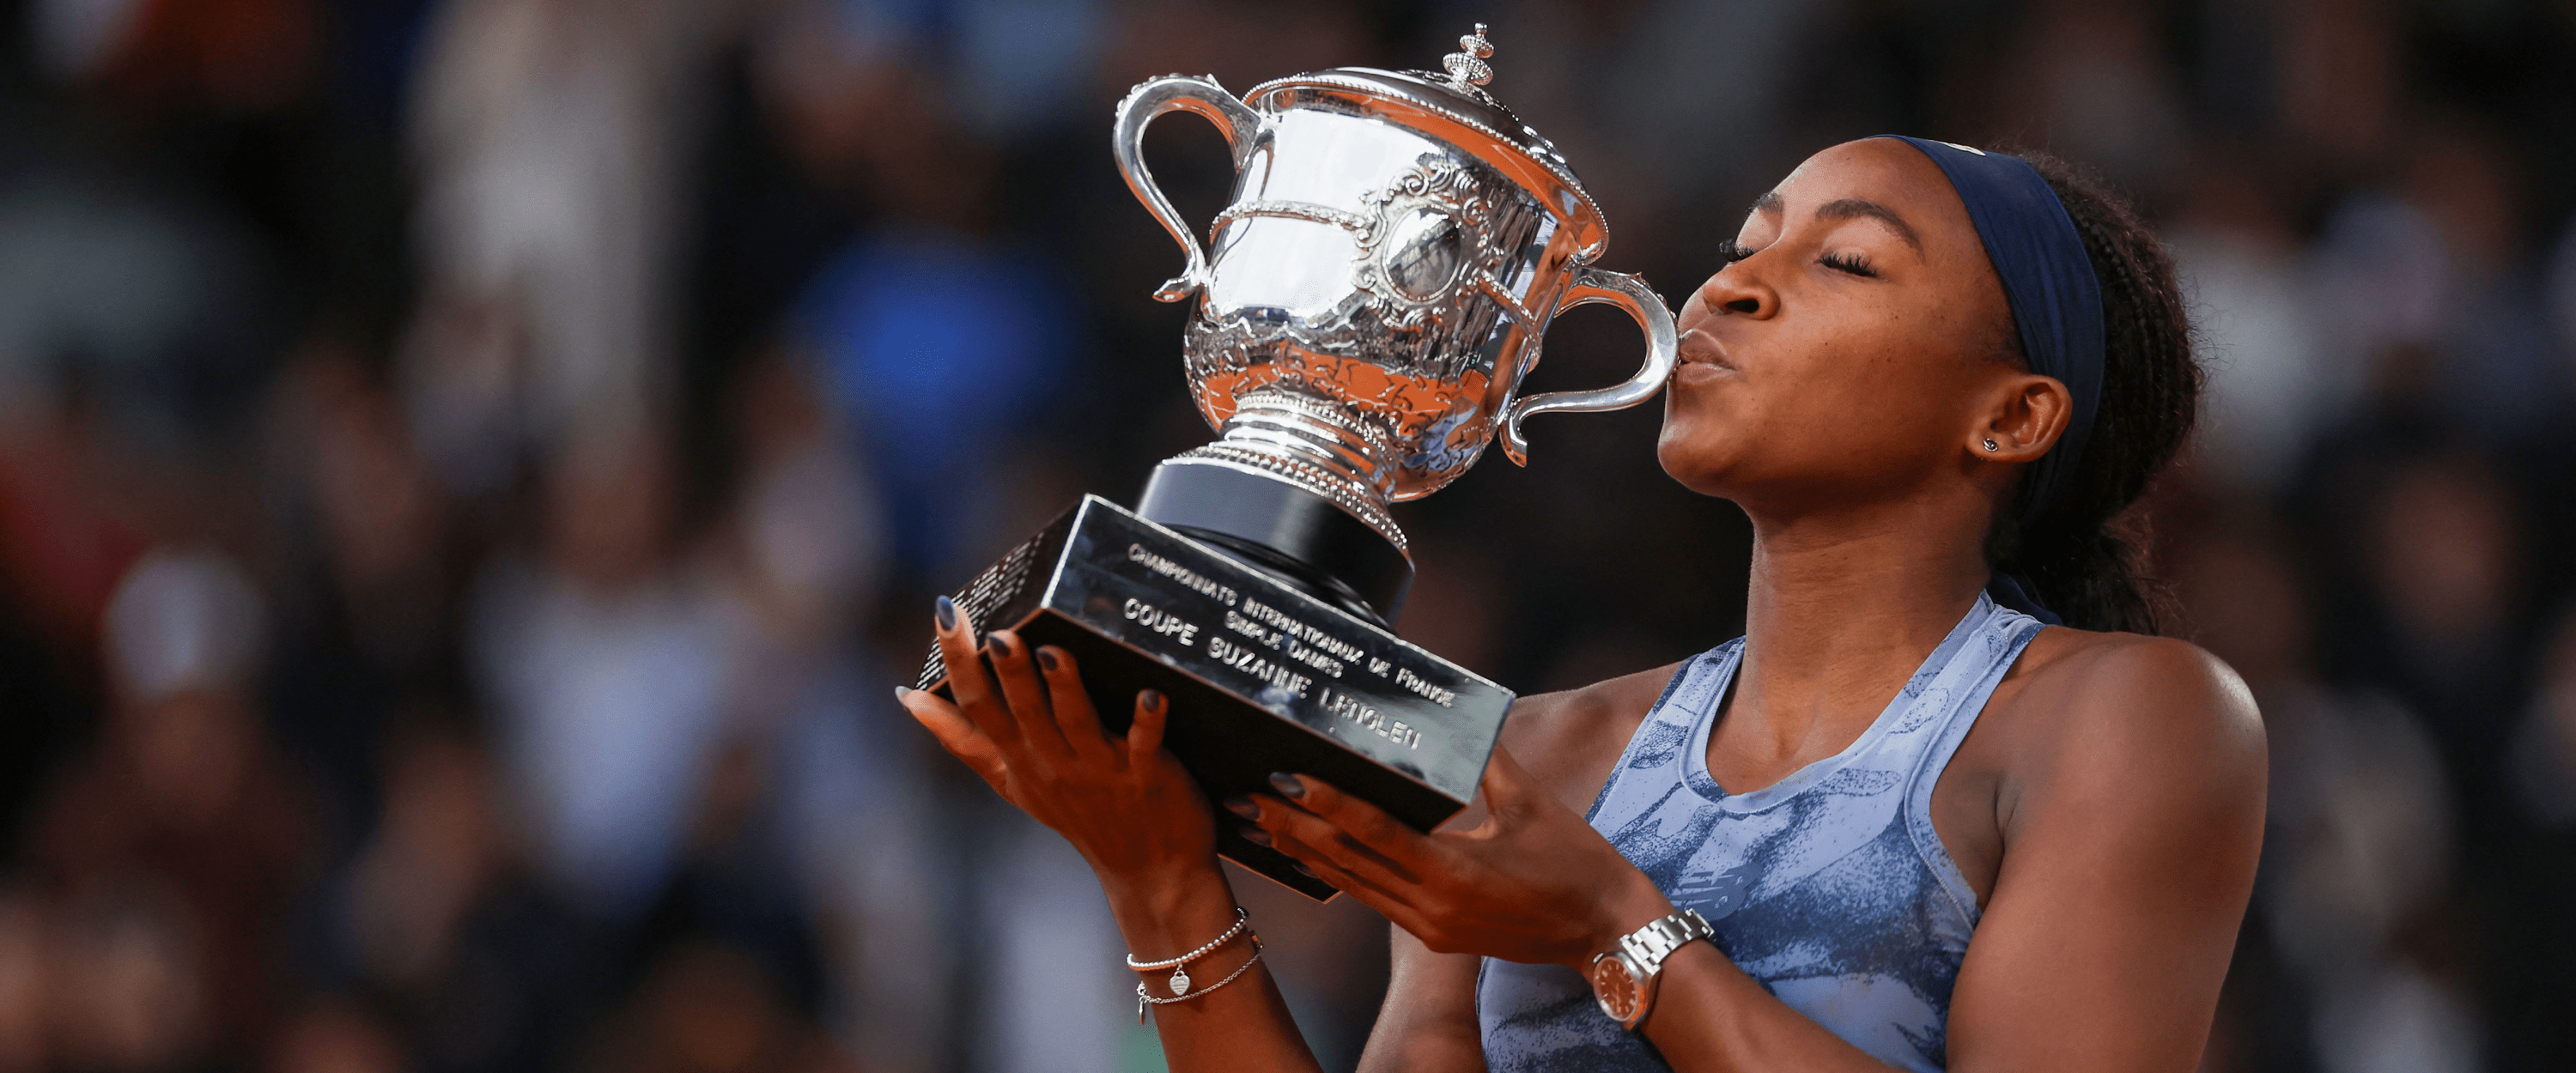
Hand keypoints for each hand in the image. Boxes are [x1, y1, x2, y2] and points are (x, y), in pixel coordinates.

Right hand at [898, 597, 1217, 882]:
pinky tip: (1151, 696)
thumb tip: (908, 699)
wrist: (1149, 872)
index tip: (946, 614)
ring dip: (1066, 689)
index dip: (958, 662)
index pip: (977, 706)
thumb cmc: (1078, 814)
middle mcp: (1052, 763)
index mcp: (1018, 758)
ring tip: (1054, 654)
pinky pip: (1145, 746)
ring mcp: (1100, 772)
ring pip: (1077, 724)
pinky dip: (1148, 722)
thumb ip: (964, 740)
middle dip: (1010, 673)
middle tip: (998, 633)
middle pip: (1024, 713)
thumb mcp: (1011, 781)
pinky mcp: (1146, 778)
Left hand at [1239, 746, 1671, 968]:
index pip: (1374, 832)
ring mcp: (1431, 927)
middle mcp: (1431, 907)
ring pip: (1353, 887)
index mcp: (1453, 872)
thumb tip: (1462, 714)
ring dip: (1307, 854)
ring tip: (1263, 823)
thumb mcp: (1532, 804)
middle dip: (1293, 829)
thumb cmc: (1577, 865)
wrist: (1607, 933)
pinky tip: (1315, 855)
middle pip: (1347, 863)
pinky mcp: (1436, 936)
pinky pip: (1375, 901)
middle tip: (1247, 798)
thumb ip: (1489, 761)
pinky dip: (1342, 875)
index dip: (1326, 804)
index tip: (1286, 778)